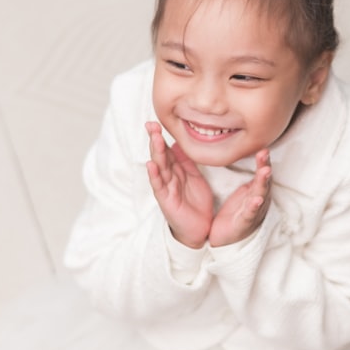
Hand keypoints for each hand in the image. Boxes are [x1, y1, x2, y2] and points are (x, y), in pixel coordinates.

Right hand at [145, 122, 213, 247]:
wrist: (199, 228)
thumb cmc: (195, 203)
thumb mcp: (194, 177)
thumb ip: (187, 161)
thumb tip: (180, 143)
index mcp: (175, 170)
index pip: (166, 149)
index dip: (161, 136)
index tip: (156, 121)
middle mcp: (168, 176)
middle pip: (160, 155)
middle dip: (155, 140)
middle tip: (151, 125)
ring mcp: (165, 187)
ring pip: (159, 167)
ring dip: (155, 153)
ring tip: (154, 139)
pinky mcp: (166, 200)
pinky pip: (159, 186)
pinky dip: (154, 175)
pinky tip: (151, 165)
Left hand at [209, 149, 270, 246]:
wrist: (227, 239)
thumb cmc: (235, 214)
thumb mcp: (241, 191)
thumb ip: (240, 173)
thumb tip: (231, 151)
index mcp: (255, 190)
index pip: (261, 172)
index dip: (263, 160)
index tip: (263, 147)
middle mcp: (258, 199)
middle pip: (263, 180)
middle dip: (265, 166)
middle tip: (264, 153)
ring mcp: (253, 211)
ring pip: (260, 194)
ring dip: (263, 183)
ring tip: (265, 171)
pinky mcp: (244, 222)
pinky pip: (250, 213)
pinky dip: (254, 206)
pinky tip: (256, 200)